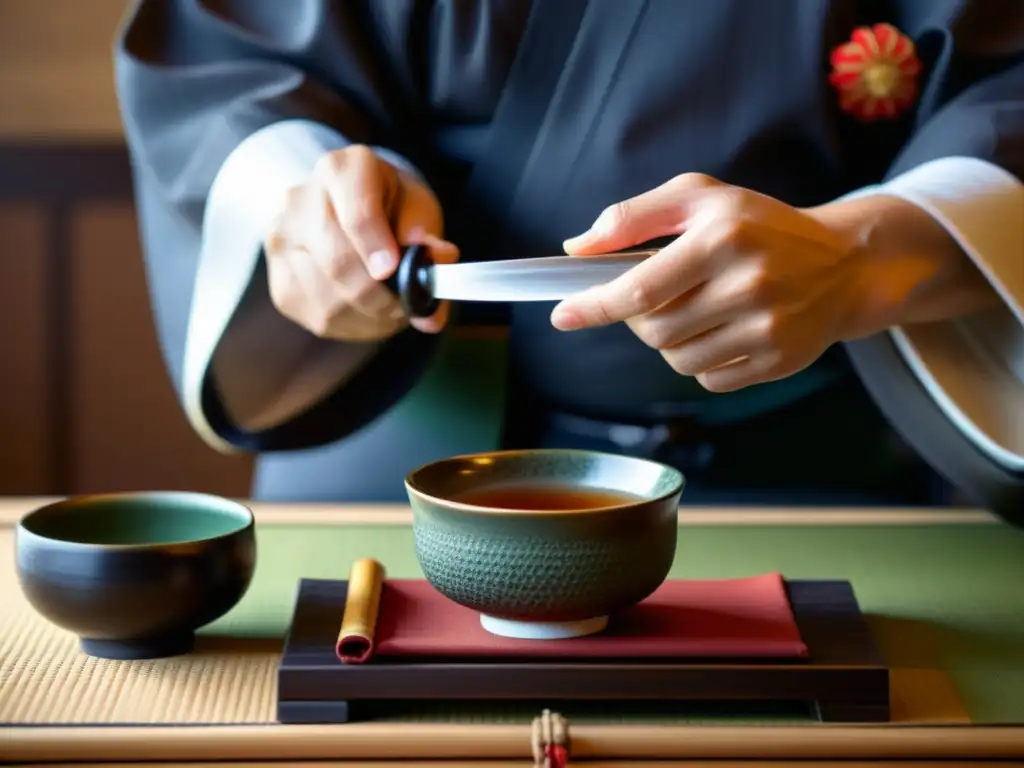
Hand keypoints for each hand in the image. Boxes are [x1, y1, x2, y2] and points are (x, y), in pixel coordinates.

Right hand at [264, 144, 457, 339]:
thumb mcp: (418, 209)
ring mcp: (282, 244)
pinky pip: (321, 318)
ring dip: (371, 315)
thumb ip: (428, 244)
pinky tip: (371, 313)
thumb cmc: (390, 206)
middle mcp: (299, 202)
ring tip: (393, 306)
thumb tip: (434, 290)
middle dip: (378, 293)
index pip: (355, 211)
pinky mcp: (281, 283)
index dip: (375, 245)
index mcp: (341, 171)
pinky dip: (356, 326)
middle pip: (336, 261)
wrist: (348, 209)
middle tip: (406, 304)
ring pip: (330, 300)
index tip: (394, 270)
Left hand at [550, 174, 868, 392]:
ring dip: (670, 341)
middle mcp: (748, 285)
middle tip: (654, 299)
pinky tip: (724, 331)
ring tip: (696, 311)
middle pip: (654, 331)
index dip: (595, 306)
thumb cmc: (761, 226)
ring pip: (677, 360)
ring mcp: (766, 328)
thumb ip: (635, 216)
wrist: (844, 263)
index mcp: (721, 239)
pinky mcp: (778, 361)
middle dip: (639, 320)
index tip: (562, 316)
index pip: (640, 287)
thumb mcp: (702, 198)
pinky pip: (709, 378)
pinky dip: (701, 361)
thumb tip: (577, 248)